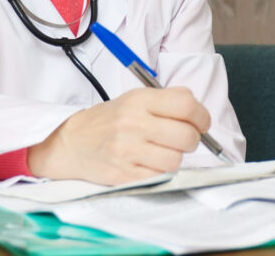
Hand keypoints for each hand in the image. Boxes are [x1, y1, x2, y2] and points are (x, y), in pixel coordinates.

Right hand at [28, 86, 210, 184]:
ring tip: (163, 151)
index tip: (201, 123)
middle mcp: (133, 124)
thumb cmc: (111, 120)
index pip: (185, 105)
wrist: (73, 142)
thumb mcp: (136, 98)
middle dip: (192, 139)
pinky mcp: (123, 175)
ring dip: (175, 157)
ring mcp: (127, 151)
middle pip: (186, 136)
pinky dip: (160, 171)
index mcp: (139, 101)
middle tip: (183, 139)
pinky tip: (150, 162)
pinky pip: (159, 176)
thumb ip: (168, 100)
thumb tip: (200, 114)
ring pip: (175, 160)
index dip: (201, 116)